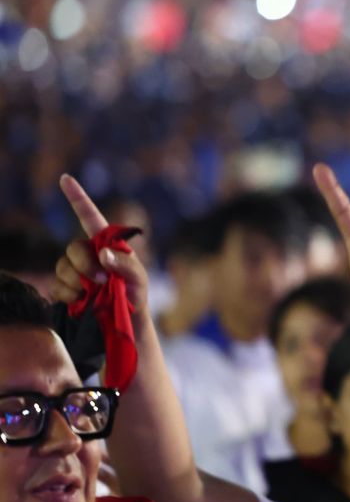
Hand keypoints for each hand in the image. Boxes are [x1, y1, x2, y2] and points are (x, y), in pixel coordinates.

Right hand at [53, 174, 148, 312]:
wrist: (125, 322)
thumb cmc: (135, 296)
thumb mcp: (139, 280)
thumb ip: (126, 265)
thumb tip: (104, 255)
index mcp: (105, 244)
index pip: (89, 217)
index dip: (78, 197)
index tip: (66, 178)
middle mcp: (88, 254)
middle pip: (73, 248)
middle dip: (85, 264)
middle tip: (102, 280)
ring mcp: (75, 271)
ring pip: (62, 267)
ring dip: (77, 281)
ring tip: (95, 293)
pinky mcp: (65, 289)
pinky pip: (57, 286)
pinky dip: (68, 295)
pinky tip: (82, 301)